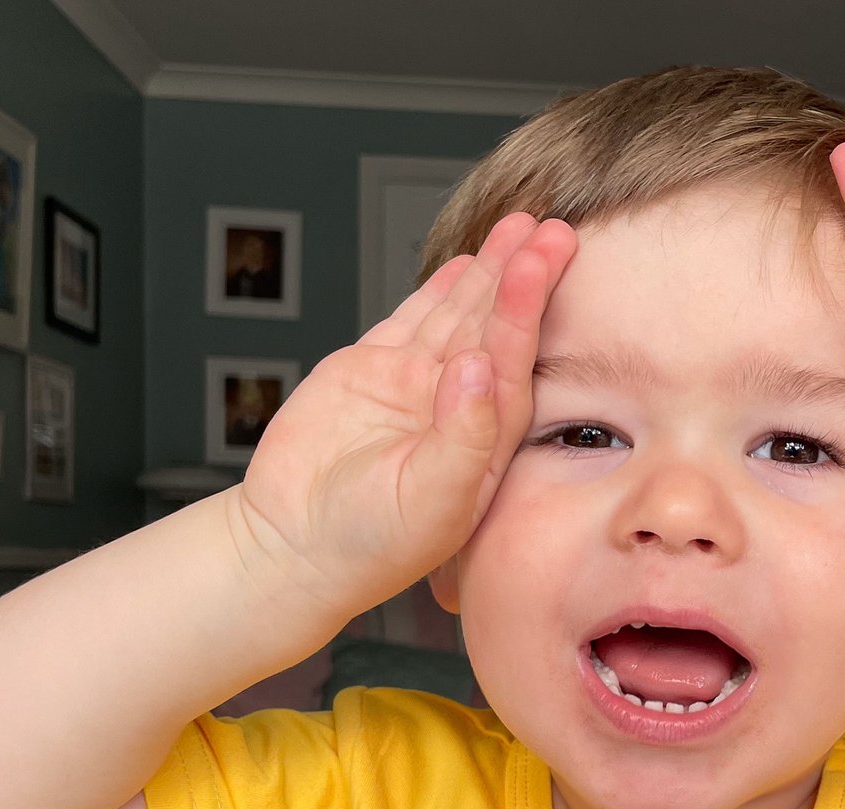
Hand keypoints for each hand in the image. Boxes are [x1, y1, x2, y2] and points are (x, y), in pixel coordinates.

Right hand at [232, 212, 576, 618]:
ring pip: (460, 315)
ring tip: (519, 227)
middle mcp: (459, 407)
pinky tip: (469, 262)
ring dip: (490, 273)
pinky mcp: (372, 370)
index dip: (528, 311)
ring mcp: (417, 385)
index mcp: (485, 440)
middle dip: (523, 279)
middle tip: (552, 228)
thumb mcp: (428, 502)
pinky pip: (414, 320)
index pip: (515, 363)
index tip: (544, 263)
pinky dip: (439, 291)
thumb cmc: (369, 544)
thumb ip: (461, 437)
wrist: (292, 545)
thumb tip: (477, 367)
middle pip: (498, 329)